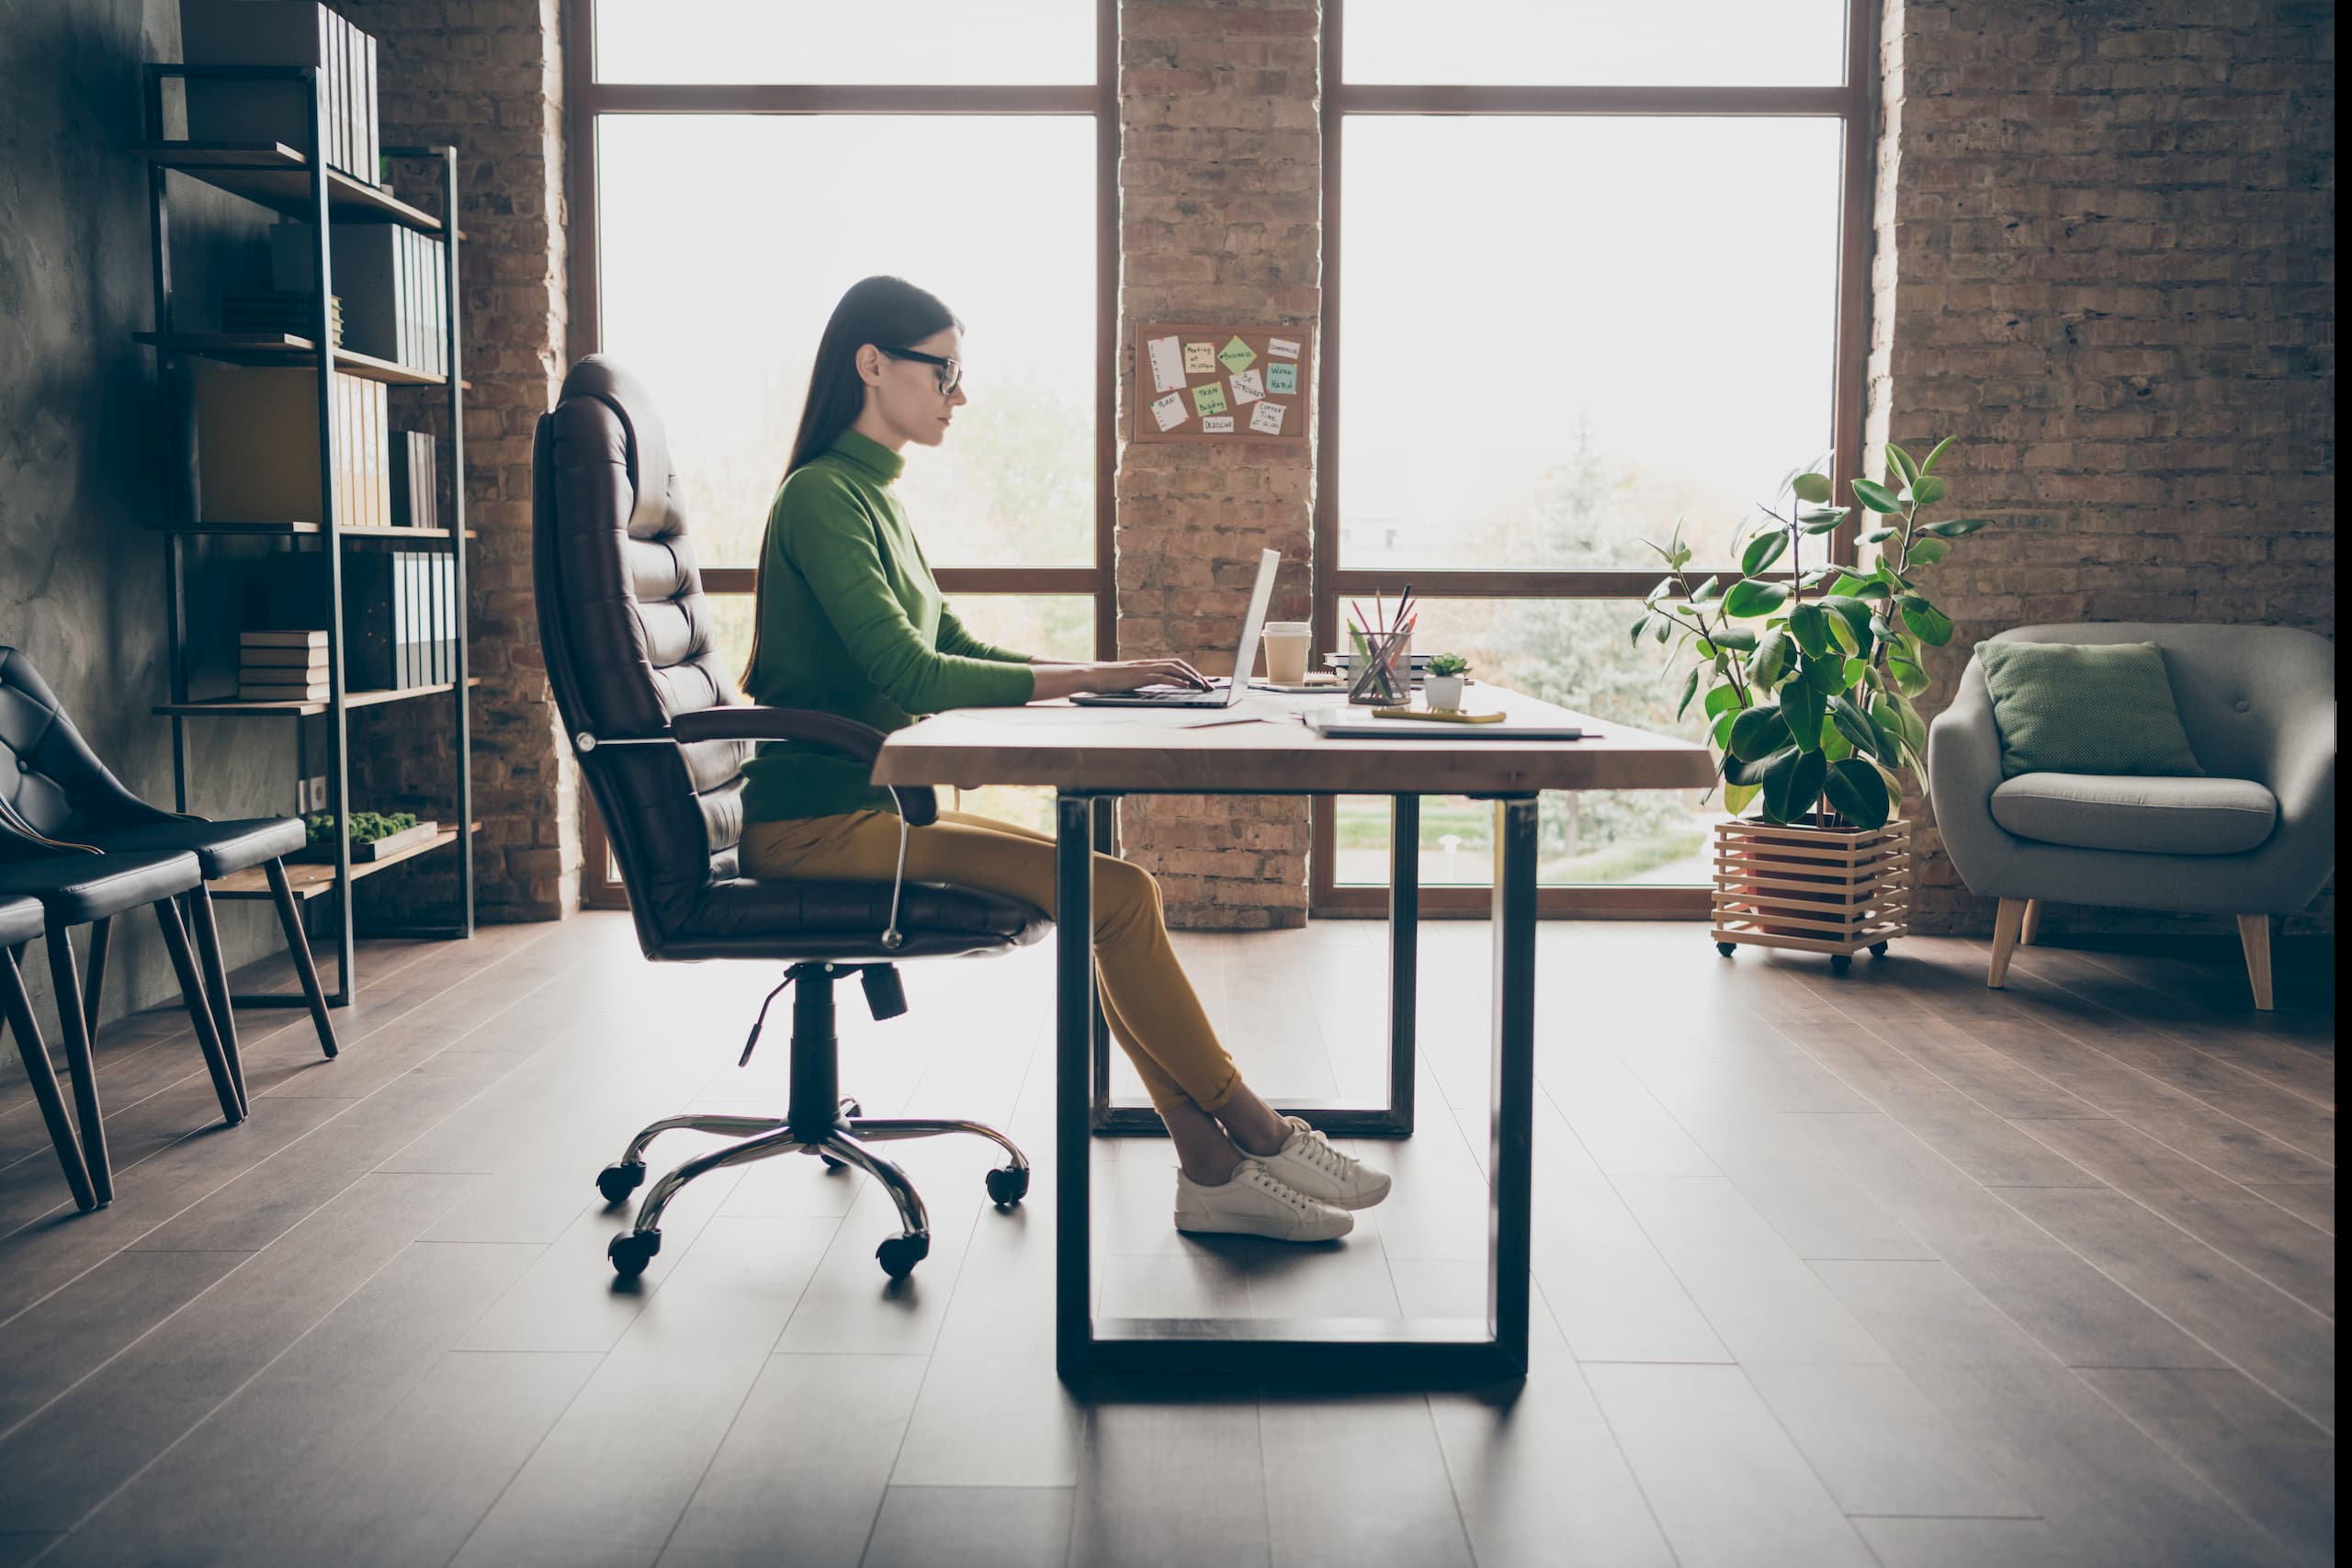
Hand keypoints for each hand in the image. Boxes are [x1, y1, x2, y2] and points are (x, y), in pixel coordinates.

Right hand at [1028, 659, 1212, 700]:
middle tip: (1209, 686)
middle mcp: (1148, 664)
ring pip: (1175, 669)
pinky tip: (1187, 687)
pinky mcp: (1140, 676)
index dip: (1190, 672)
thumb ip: (1142, 682)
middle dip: (1196, 675)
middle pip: (1179, 665)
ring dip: (1191, 678)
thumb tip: (1154, 689)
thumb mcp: (1129, 682)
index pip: (1174, 665)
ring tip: (1203, 687)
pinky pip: (1162, 677)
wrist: (1092, 677)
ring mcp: (1144, 669)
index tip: (1201, 682)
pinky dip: (1177, 681)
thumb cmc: (1107, 682)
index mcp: (1147, 665)